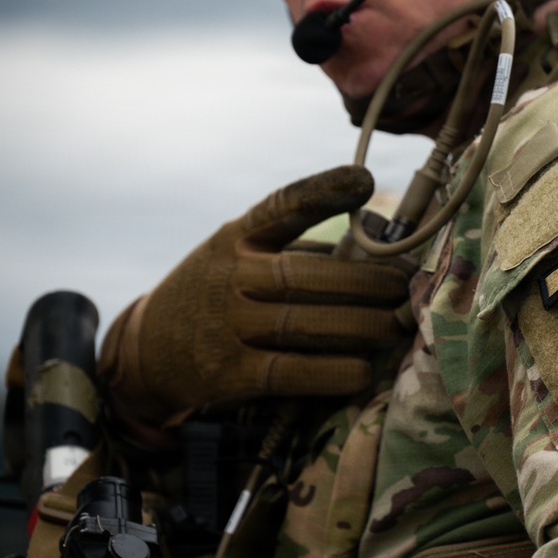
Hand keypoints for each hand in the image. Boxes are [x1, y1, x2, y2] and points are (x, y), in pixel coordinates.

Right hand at [98, 165, 412, 438]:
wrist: (146, 352)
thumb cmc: (217, 295)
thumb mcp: (241, 257)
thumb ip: (298, 252)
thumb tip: (377, 248)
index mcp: (236, 239)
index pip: (280, 207)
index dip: (322, 194)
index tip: (365, 183)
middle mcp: (230, 277)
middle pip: (306, 275)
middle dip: (367, 281)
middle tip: (410, 287)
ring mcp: (227, 326)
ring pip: (303, 323)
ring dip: (362, 326)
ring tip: (401, 325)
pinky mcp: (228, 375)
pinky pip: (288, 372)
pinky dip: (330, 372)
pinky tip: (363, 370)